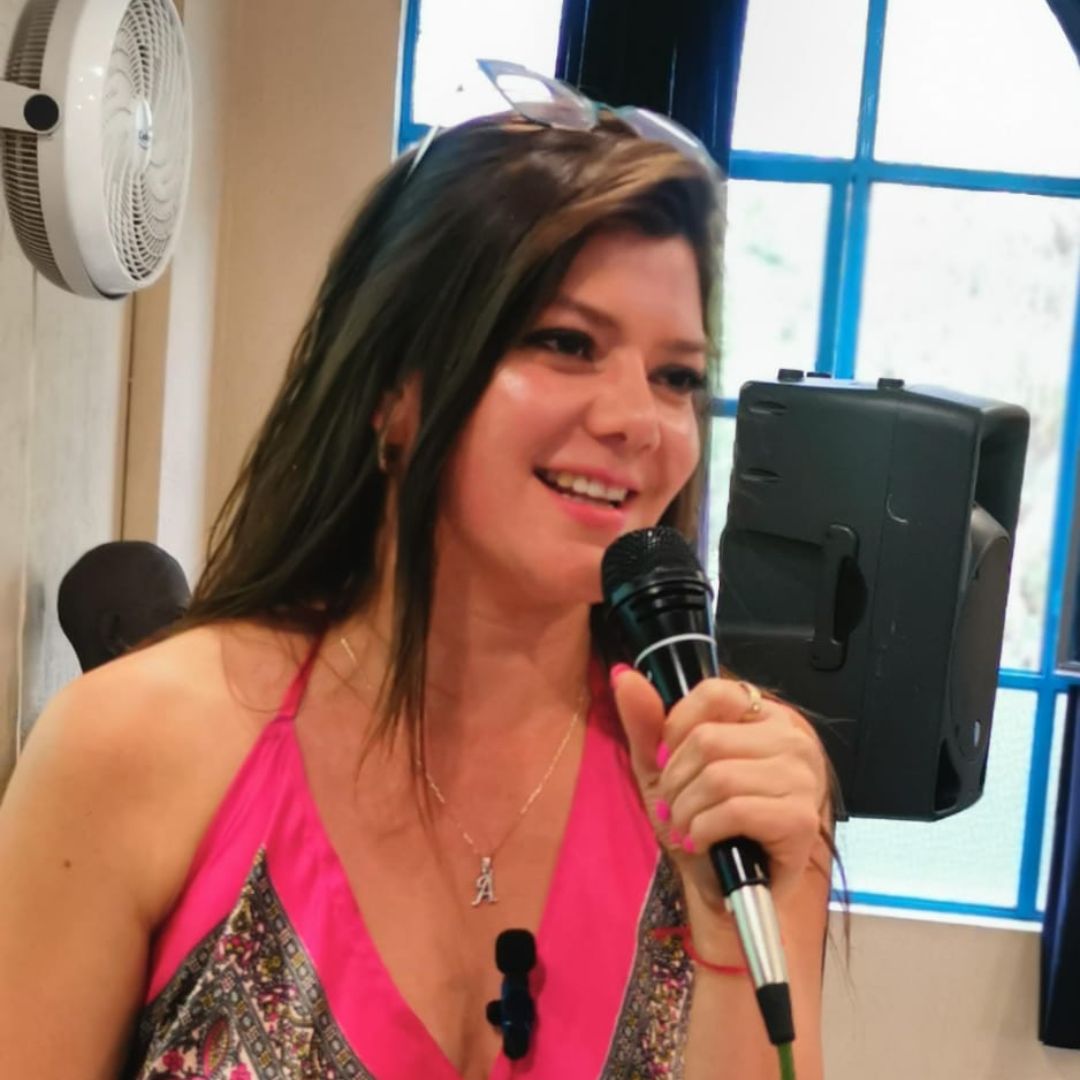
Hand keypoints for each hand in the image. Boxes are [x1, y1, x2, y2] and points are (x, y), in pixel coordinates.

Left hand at [610, 666, 828, 908]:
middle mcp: (792, 739)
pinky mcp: (800, 819)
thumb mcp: (663, 769)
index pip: (715, 693)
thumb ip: (646, 722)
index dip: (676, 727)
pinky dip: (702, 830)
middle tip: (673, 807)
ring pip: (718, 776)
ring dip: (685, 810)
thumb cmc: (703, 823)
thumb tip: (623, 676)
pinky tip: (700, 842)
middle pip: (709, 739)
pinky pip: (735, 810)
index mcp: (764, 715)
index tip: (665, 760)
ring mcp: (802, 778)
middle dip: (674, 780)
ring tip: (684, 828)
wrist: (729, 888)